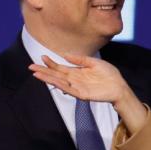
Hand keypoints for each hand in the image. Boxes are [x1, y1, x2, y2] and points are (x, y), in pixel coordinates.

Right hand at [29, 55, 149, 132]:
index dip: (51, 63)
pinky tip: (52, 81)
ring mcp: (77, 87)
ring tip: (36, 74)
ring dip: (48, 78)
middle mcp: (75, 80)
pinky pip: (69, 90)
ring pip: (59, 82)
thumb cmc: (109, 74)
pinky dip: (60, 85)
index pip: (60, 68)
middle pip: (56, 75)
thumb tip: (64, 55)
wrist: (120, 86)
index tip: (42, 57)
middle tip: (30, 67)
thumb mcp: (94, 62)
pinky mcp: (82, 94)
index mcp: (77, 72)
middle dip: (44, 71)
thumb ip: (79, 59)